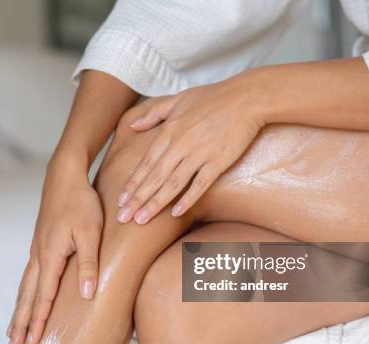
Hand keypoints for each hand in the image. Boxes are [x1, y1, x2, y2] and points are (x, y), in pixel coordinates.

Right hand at [7, 156, 102, 343]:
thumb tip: (86, 295)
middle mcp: (38, 256)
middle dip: (19, 324)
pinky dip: (23, 295)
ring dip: (18, 312)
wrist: (64, 176)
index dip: (38, 321)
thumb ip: (88, 264)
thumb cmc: (81, 203)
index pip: (44, 296)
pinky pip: (28, 277)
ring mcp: (36, 250)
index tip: (32, 343)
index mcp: (51, 255)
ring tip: (12, 332)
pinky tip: (24, 300)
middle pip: (26, 297)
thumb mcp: (91, 232)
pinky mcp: (39, 244)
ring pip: (24, 288)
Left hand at [116, 73, 265, 223]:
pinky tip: (176, 213)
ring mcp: (199, 154)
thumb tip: (134, 126)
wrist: (248, 98)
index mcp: (169, 131)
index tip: (120, 200)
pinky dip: (188, 199)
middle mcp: (180, 144)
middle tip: (123, 217)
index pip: (146, 163)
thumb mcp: (178, 99)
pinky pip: (200, 184)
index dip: (133, 183)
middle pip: (154, 177)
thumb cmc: (214, 97)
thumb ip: (154, 113)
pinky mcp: (218, 161)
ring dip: (155, 203)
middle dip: (137, 199)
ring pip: (172, 184)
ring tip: (141, 220)